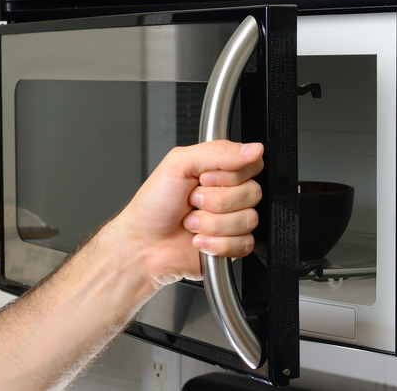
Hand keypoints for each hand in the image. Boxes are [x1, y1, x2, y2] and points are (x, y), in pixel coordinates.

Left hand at [109, 140, 263, 287]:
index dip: (228, 175)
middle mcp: (230, 195)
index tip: (203, 179)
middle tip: (192, 202)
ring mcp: (233, 221)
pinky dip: (216, 244)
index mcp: (221, 171)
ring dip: (211, 224)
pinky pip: (244, 243)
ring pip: (248, 219)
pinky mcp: (233, 246)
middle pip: (252, 193)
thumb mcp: (179, 163)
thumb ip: (218, 151)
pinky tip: (199, 240)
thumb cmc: (154, 205)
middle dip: (215, 201)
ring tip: (191, 223)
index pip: (252, 165)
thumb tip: (254, 149)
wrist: (142, 244)